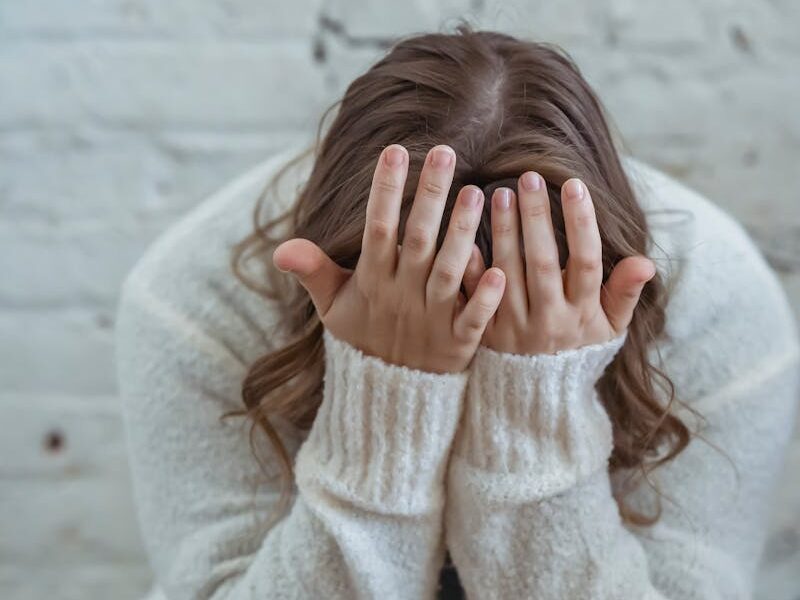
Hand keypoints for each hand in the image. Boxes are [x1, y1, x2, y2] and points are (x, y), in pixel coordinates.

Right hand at [272, 144, 506, 373]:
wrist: (389, 393)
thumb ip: (313, 272)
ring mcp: (432, 319)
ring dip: (460, 235)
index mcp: (373, 281)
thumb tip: (279, 249)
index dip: (384, 192)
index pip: (377, 230)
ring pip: (448, 272)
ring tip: (474, 193)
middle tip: (445, 151)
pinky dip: (482, 298)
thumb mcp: (332, 306)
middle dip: (430, 196)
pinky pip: (472, 319)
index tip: (394, 151)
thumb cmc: (363, 336)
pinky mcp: (458, 343)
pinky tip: (497, 270)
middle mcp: (403, 295)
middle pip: (418, 240)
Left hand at [462, 172, 655, 354]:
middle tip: (528, 177)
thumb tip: (645, 262)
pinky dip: (470, 269)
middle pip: (542, 262)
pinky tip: (464, 236)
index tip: (574, 184)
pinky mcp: (486, 333)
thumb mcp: (609, 327)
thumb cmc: (578, 347)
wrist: (538, 393)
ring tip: (500, 194)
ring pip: (508, 273)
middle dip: (536, 218)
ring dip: (503, 233)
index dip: (582, 223)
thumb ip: (624, 293)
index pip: (586, 262)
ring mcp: (515, 327)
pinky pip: (476, 297)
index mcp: (582, 313)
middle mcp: (549, 320)